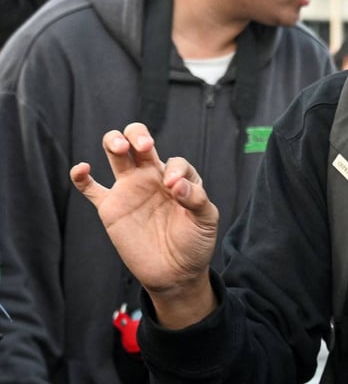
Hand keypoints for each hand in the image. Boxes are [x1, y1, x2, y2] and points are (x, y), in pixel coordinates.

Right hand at [70, 123, 219, 325]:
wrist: (175, 273)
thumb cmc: (195, 243)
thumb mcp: (206, 220)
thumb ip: (197, 199)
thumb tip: (177, 185)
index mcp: (178, 177)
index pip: (175, 161)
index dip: (175, 169)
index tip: (175, 188)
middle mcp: (152, 177)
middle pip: (138, 141)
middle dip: (138, 135)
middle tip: (143, 147)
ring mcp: (130, 190)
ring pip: (116, 155)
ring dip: (114, 142)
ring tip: (118, 146)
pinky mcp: (111, 208)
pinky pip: (91, 188)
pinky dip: (81, 177)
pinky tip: (82, 168)